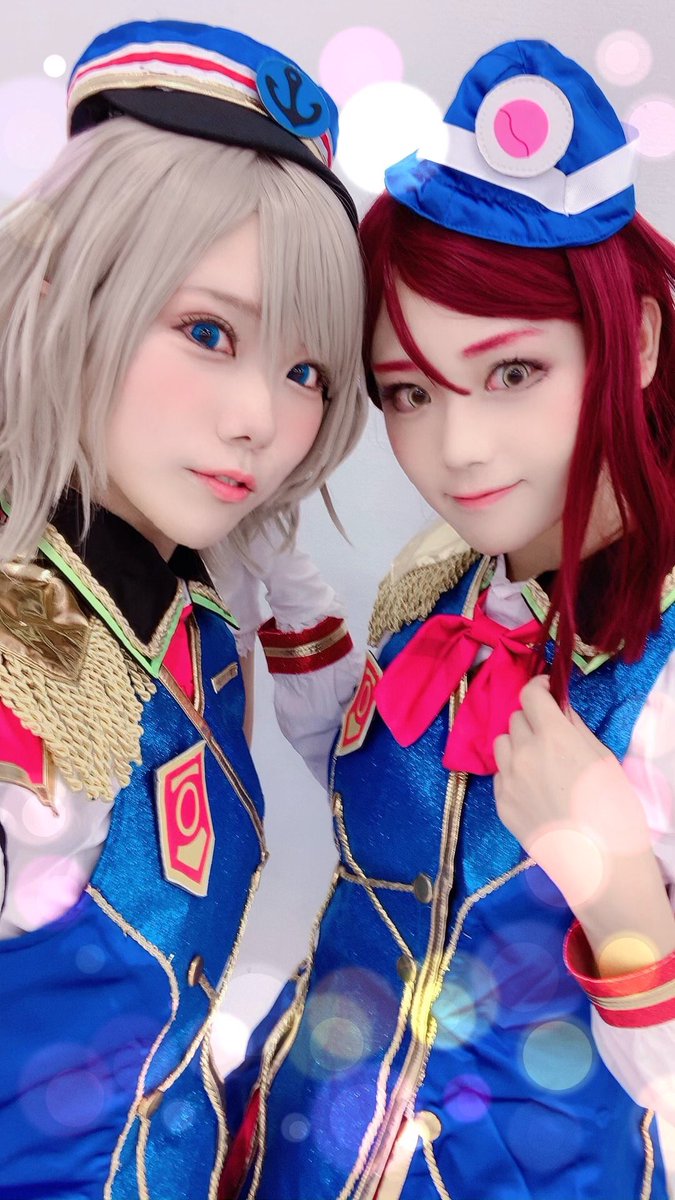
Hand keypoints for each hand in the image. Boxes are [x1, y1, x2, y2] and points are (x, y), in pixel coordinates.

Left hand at [493, 675, 674, 973]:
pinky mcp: (500, 804)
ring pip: (502, 744)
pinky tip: (534, 789)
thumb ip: (574, 726)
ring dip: (517, 745)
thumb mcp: (601, 757)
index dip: (539, 688)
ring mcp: (507, 780)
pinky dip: (513, 774)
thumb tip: (558, 708)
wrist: (600, 863)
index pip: (529, 693)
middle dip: (532, 721)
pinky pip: (500, 775)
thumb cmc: (613, 808)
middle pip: (515, 719)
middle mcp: (523, 753)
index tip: (547, 692)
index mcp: (552, 735)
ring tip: (539, 763)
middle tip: (550, 736)